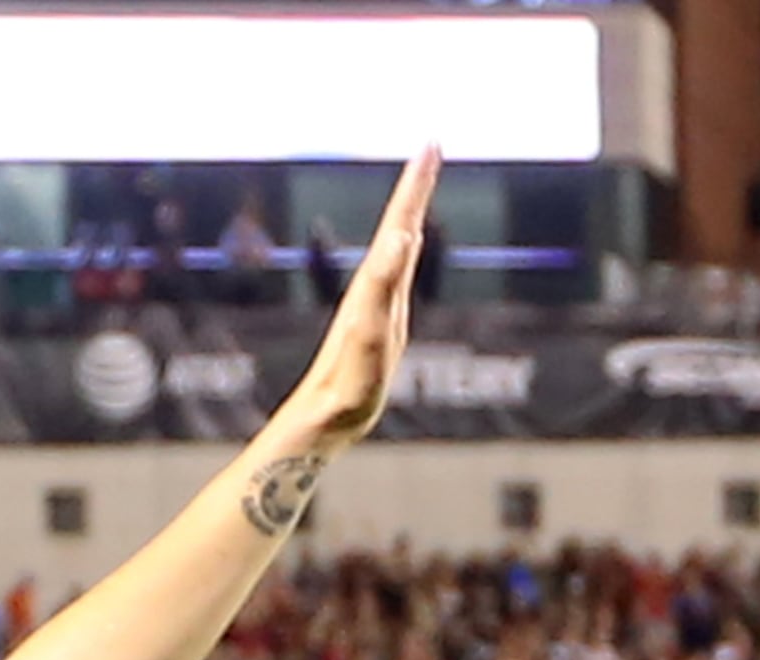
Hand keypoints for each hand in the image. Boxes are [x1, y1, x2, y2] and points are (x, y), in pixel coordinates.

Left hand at [282, 146, 439, 446]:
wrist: (328, 416)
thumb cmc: (350, 379)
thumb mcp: (371, 329)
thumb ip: (384, 281)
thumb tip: (400, 233)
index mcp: (377, 279)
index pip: (400, 219)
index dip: (417, 183)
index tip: (431, 143)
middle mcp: (376, 283)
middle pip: (400, 222)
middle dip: (417, 186)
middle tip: (431, 149)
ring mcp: (377, 301)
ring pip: (398, 242)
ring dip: (411, 210)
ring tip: (422, 185)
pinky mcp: (380, 320)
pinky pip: (398, 270)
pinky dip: (407, 246)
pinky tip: (406, 246)